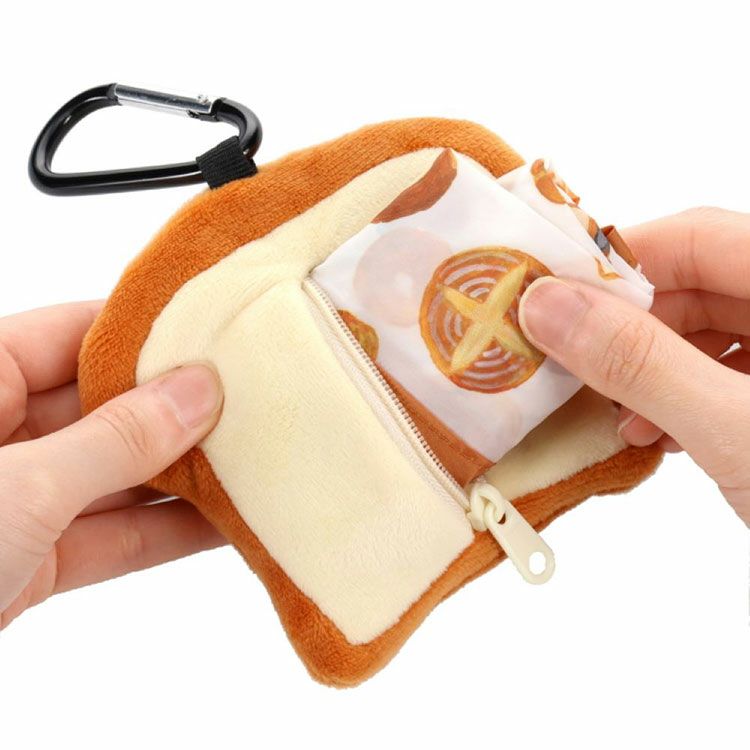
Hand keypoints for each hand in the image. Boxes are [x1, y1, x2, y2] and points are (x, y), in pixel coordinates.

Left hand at [0, 302, 223, 627]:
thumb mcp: (20, 486)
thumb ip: (116, 439)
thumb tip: (195, 393)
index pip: (75, 332)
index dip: (147, 332)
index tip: (215, 334)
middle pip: (106, 406)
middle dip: (178, 411)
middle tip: (250, 404)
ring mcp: (16, 497)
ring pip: (116, 474)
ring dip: (183, 477)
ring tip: (252, 462)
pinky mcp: (31, 557)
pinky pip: (112, 534)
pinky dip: (165, 533)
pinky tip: (221, 524)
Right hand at [519, 207, 749, 524]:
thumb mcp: (738, 431)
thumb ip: (641, 361)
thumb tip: (548, 305)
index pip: (700, 236)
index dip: (619, 260)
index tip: (550, 298)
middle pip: (697, 282)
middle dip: (626, 324)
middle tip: (570, 362)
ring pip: (704, 331)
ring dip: (646, 366)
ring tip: (616, 411)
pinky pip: (720, 374)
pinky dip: (677, 397)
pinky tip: (655, 434)